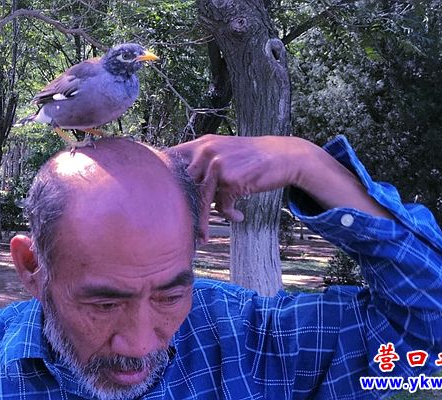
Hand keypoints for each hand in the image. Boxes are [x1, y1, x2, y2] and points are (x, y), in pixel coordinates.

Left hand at [166, 134, 314, 242]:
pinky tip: (239, 217)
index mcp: (201, 144)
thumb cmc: (252, 158)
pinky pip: (223, 207)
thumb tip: (180, 186)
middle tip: (180, 226)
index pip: (171, 160)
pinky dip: (231, 215)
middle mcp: (206, 152)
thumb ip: (203, 163)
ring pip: (201, 201)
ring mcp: (218, 166)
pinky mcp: (231, 181)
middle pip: (183, 186)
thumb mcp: (224, 151)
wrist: (283, 156)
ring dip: (202, 222)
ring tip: (202, 236)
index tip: (159, 199)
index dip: (163, 180)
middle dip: (182, 209)